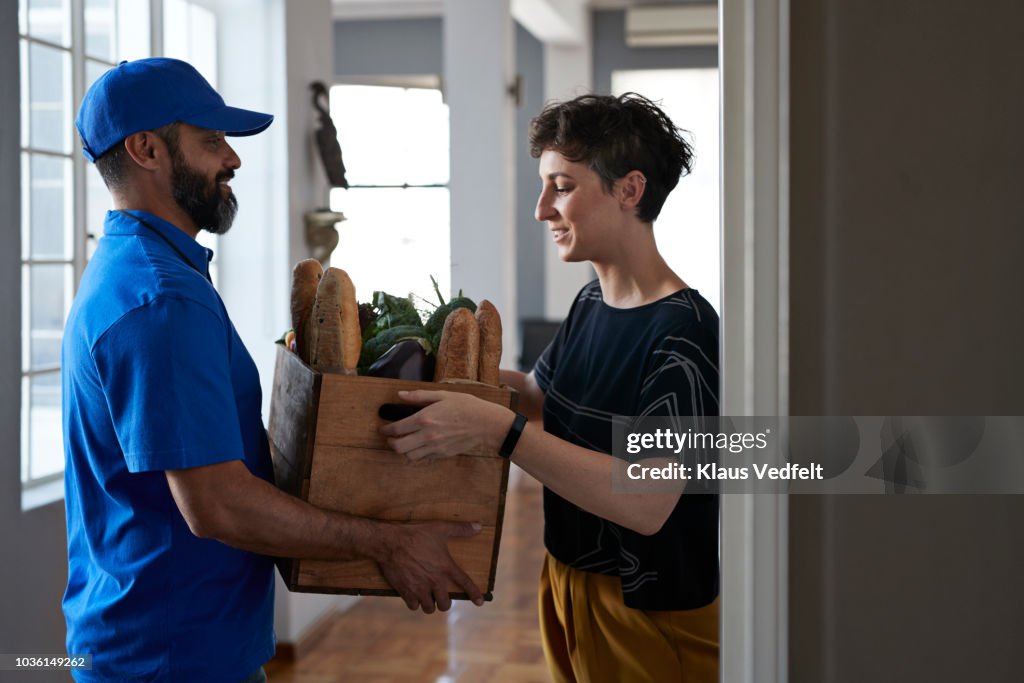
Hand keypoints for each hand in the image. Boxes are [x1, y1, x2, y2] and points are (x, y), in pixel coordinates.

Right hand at [377, 520, 484, 612]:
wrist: (390, 542)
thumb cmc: (416, 534)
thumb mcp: (440, 528)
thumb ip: (460, 529)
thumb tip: (479, 526)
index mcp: (445, 567)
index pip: (465, 583)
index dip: (474, 593)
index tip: (480, 602)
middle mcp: (435, 581)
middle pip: (445, 604)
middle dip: (444, 602)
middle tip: (441, 597)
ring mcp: (420, 588)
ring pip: (429, 608)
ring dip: (430, 605)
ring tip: (428, 598)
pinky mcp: (406, 592)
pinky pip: (414, 606)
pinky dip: (415, 603)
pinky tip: (414, 596)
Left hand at [379, 390, 515, 460]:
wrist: (486, 424)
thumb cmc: (466, 406)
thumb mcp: (443, 395)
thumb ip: (419, 396)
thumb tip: (400, 395)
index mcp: (424, 418)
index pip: (397, 428)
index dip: (386, 430)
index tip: (383, 429)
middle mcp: (427, 435)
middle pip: (399, 447)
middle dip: (390, 442)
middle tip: (390, 438)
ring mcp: (434, 447)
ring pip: (409, 456)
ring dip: (402, 450)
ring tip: (403, 442)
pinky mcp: (442, 454)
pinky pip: (423, 459)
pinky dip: (416, 455)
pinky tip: (417, 447)